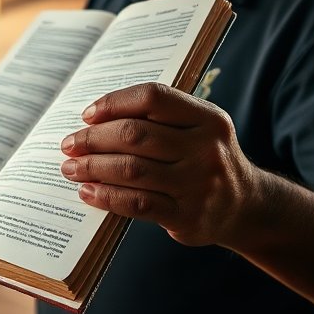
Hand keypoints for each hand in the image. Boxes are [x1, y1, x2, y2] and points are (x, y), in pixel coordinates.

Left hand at [59, 82, 260, 247]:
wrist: (245, 205)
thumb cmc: (205, 158)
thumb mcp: (197, 129)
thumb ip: (158, 119)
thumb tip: (93, 121)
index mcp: (208, 118)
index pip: (153, 97)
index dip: (115, 103)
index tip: (88, 115)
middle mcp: (206, 149)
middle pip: (135, 135)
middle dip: (93, 139)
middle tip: (69, 145)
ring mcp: (198, 184)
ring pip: (131, 169)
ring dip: (92, 167)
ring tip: (71, 168)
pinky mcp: (188, 216)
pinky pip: (138, 203)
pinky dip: (107, 196)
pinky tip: (88, 192)